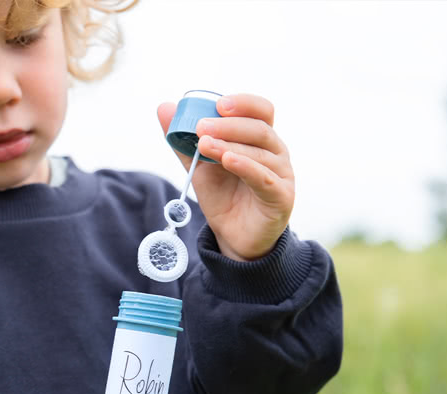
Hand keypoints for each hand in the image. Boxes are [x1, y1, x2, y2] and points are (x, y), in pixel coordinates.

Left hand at [158, 94, 294, 260]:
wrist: (233, 237)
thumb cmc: (223, 196)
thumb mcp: (199, 166)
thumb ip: (184, 140)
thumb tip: (164, 108)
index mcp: (260, 140)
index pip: (261, 111)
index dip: (243, 104)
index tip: (218, 104)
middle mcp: (276, 153)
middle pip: (259, 129)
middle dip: (228, 125)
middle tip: (200, 127)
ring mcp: (282, 174)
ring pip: (260, 152)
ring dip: (229, 145)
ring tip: (204, 145)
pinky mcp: (281, 197)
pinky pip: (264, 178)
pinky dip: (245, 166)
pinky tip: (227, 160)